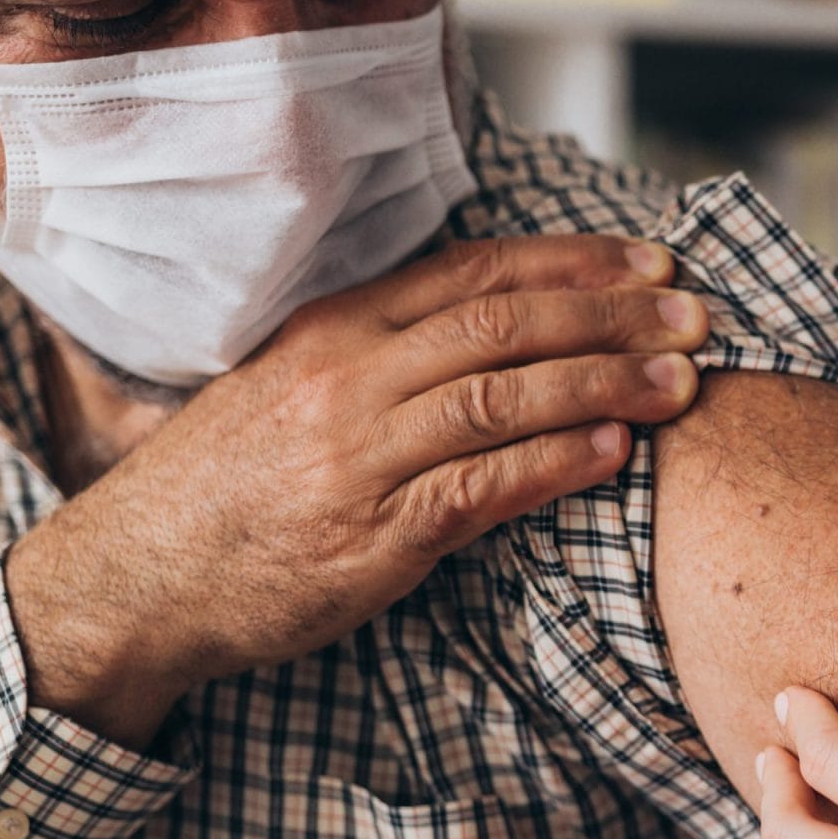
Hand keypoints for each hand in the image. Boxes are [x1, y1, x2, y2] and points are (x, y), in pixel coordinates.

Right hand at [5, 235, 711, 745]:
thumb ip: (391, 353)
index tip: (653, 261)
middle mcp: (349, 379)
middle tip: (698, 315)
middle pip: (506, 324)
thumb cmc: (234, 484)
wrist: (139, 577)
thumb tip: (506, 324)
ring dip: (606, 386)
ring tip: (684, 383)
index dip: (575, 262)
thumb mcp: (297, 387)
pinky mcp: (371, 537)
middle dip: (615, 316)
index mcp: (337, 329)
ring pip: (504, 398)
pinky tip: (615, 453)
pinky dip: (554, 464)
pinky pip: (480, 489)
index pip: (477, 272)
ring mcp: (359, 457)